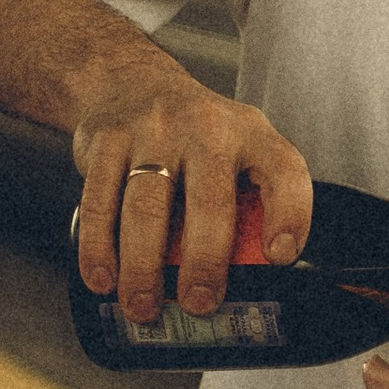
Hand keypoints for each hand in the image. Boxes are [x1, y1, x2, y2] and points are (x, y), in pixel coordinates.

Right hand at [72, 62, 312, 322]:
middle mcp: (206, 128)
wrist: (130, 80)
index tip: (279, 257)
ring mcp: (152, 131)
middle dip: (204, 263)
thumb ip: (254, 201)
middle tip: (199, 304)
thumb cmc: (198, 136)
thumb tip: (257, 281)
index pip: (284, 172)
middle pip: (208, 202)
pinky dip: (99, 247)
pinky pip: (98, 201)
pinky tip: (103, 279)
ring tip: (143, 307)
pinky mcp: (105, 140)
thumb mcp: (240, 150)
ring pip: (145, 208)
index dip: (289, 215)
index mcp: (253, 135)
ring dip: (143, 267)